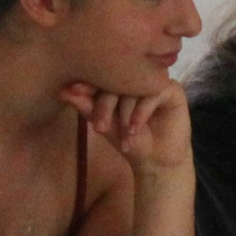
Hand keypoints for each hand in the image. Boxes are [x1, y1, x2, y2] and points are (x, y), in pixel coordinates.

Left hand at [59, 79, 191, 173]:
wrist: (156, 160)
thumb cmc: (129, 141)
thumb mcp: (105, 125)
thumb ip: (86, 108)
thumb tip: (63, 92)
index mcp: (121, 80)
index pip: (103, 75)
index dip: (88, 83)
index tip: (73, 90)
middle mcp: (138, 77)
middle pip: (118, 79)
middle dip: (105, 104)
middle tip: (100, 127)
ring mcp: (155, 82)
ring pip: (135, 87)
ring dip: (125, 113)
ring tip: (123, 135)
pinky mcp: (173, 90)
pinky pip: (154, 93)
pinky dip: (141, 112)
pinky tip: (135, 128)